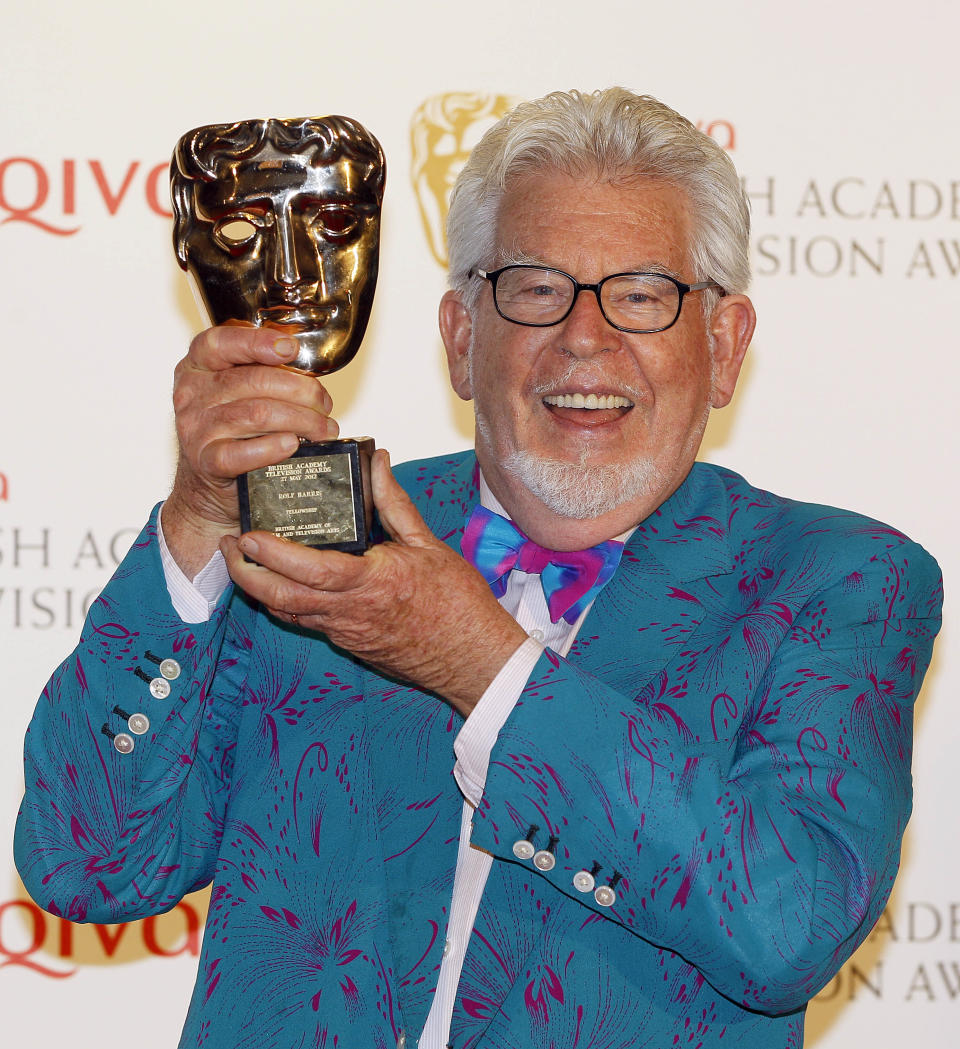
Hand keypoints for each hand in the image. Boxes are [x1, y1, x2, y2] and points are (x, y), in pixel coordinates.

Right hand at [163, 324, 338, 573]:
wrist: (207, 484)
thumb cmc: (230, 431)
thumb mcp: (236, 392)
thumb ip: (262, 373)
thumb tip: (310, 371)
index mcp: (198, 367)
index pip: (220, 342)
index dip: (257, 342)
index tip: (290, 348)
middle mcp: (192, 394)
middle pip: (253, 381)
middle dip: (300, 390)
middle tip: (324, 404)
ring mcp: (196, 429)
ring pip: (257, 414)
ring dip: (301, 420)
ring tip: (323, 429)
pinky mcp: (207, 461)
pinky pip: (243, 452)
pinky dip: (273, 447)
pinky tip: (293, 445)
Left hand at [219, 450, 527, 714]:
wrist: (471, 655)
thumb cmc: (456, 603)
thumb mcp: (428, 543)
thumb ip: (393, 503)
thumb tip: (376, 463)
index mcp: (372, 582)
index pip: (311, 570)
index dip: (274, 554)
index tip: (248, 534)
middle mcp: (350, 612)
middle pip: (282, 598)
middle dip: (246, 573)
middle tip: (229, 544)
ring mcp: (346, 631)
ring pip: (288, 613)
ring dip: (259, 588)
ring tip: (242, 560)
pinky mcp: (348, 642)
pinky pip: (305, 621)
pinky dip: (283, 602)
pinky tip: (278, 583)